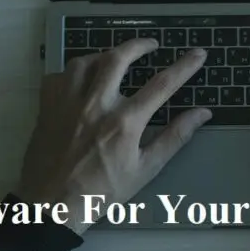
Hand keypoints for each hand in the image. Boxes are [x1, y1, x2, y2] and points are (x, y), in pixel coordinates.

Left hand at [17, 39, 210, 233]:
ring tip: (116, 59)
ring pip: (87, 61)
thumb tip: (201, 114)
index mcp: (124, 122)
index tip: (198, 54)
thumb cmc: (101, 191)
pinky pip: (60, 75)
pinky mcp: (47, 106)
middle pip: (120, 57)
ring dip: (105, 55)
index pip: (162, 84)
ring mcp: (68, 102)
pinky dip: (73, 73)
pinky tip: (81, 80)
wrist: (51, 205)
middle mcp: (96, 104)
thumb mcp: (146, 169)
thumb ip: (174, 137)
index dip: (184, 66)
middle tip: (152, 45)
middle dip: (140, 45)